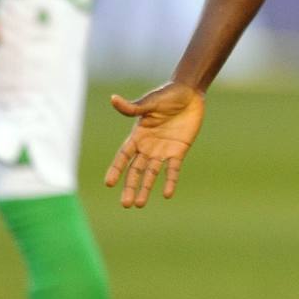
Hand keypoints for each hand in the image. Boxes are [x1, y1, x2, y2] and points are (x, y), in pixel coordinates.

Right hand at [105, 82, 205, 207]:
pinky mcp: (178, 151)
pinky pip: (173, 169)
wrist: (190, 94)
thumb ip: (133, 107)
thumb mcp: (150, 102)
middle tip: (125, 204)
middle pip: (136, 170)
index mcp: (138, 135)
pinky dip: (170, 181)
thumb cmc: (167, 95)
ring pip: (151, 174)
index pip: (124, 156)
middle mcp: (148, 146)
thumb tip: (113, 99)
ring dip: (146, 188)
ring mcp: (163, 150)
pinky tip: (167, 194)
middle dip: (130, 186)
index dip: (116, 169)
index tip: (108, 183)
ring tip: (140, 204)